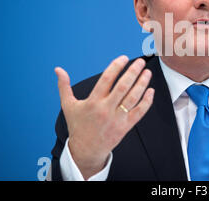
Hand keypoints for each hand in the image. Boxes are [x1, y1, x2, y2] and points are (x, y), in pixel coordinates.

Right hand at [54, 56, 153, 179]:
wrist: (86, 150)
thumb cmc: (78, 125)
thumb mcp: (68, 106)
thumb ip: (64, 86)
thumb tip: (58, 69)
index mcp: (93, 102)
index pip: (107, 79)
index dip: (116, 66)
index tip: (124, 58)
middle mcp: (106, 109)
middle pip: (123, 87)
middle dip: (133, 72)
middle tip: (140, 62)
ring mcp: (117, 118)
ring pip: (133, 98)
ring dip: (142, 83)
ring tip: (147, 72)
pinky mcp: (125, 126)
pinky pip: (139, 112)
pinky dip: (147, 101)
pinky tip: (151, 90)